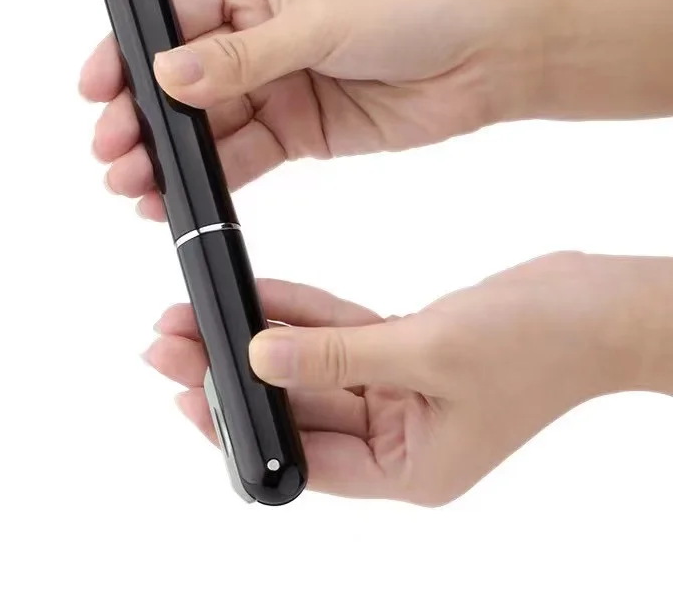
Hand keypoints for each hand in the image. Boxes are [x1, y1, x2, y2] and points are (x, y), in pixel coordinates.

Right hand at [80, 0, 538, 219]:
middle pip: (181, 81)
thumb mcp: (318, 21)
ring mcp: (275, 86)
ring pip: (207, 126)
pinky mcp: (297, 130)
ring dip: (171, 157)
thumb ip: (240, 56)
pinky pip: (244, 155)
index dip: (127, 55)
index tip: (94, 90)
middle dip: (143, 118)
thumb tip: (166, 75)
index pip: (171, 20)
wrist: (482, 59)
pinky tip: (180, 197)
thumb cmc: (412, 9)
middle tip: (112, 153)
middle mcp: (255, 35)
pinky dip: (213, 177)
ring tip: (134, 187)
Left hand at [144, 252, 672, 504]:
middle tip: (170, 340)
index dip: (238, 425)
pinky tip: (256, 295)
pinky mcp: (402, 350)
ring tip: (194, 313)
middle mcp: (397, 439)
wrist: (596, 305)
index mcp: (407, 470)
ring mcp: (398, 393)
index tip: (183, 390)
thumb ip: (337, 358)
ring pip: (309, 366)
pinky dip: (300, 314)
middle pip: (294, 406)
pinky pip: (338, 333)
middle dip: (230, 372)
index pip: (301, 457)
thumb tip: (259, 358)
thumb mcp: (429, 353)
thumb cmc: (539, 346)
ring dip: (256, 338)